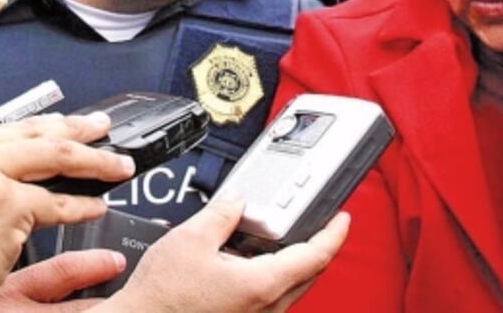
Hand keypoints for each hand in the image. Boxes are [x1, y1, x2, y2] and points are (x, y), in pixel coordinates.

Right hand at [0, 114, 134, 311]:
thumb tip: (20, 153)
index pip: (3, 127)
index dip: (42, 126)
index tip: (67, 124)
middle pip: (33, 133)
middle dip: (78, 130)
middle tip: (103, 128)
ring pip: (55, 157)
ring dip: (95, 162)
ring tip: (119, 166)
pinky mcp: (3, 201)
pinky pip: (57, 201)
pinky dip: (82, 205)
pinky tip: (97, 207)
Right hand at [103, 197, 349, 311]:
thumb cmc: (160, 299)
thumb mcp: (191, 239)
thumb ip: (222, 214)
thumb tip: (237, 200)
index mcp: (262, 285)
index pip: (316, 256)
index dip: (334, 233)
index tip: (342, 219)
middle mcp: (265, 308)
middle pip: (308, 274)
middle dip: (317, 246)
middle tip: (319, 224)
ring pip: (289, 289)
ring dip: (291, 262)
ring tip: (279, 238)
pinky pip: (270, 299)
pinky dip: (270, 276)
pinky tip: (249, 262)